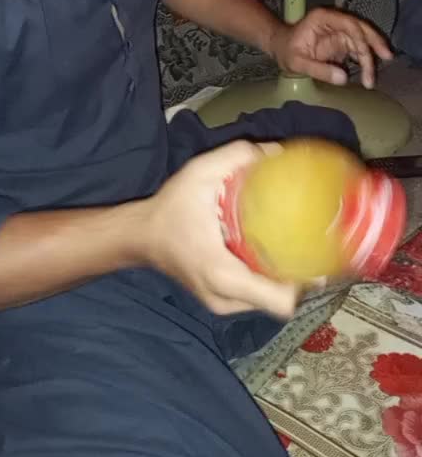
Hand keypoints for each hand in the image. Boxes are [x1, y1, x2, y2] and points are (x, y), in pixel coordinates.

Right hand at [142, 140, 298, 319]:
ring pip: (266, 302)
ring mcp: (220, 304)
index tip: (317, 259)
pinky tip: (270, 254)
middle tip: (313, 248)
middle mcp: (224, 298)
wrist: (139, 237)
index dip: (304, 285)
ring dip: (283, 282)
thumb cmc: (169, 209)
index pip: (278, 300)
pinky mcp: (217, 301)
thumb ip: (235, 158)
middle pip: (278, 303)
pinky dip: (265, 280)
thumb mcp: (198, 173)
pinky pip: (252, 297)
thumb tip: (275, 152)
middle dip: (299, 280)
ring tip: (297, 250)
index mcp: (223, 274)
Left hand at [269, 7, 391, 88]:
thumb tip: (344, 78)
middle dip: (374, 43)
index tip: (364, 56)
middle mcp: (334, 21)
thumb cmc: (285, 51)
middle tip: (386, 57)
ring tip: (371, 79)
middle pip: (360, 28)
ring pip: (362, 39)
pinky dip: (364, 61)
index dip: (360, 38)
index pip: (349, 24)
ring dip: (370, 56)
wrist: (280, 48)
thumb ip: (318, 69)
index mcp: (323, 18)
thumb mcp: (297, 62)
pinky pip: (358, 49)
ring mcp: (339, 31)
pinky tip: (367, 76)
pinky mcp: (342, 41)